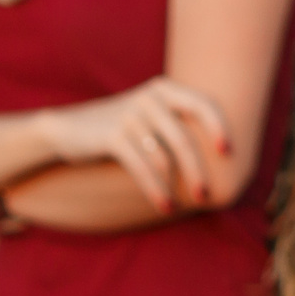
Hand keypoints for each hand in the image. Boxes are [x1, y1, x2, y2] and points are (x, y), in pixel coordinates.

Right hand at [33, 78, 231, 212]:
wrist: (65, 129)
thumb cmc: (119, 128)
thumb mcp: (149, 116)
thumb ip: (176, 123)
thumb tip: (219, 153)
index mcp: (165, 89)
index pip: (203, 103)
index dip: (219, 127)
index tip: (228, 152)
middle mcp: (150, 97)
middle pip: (184, 138)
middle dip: (197, 170)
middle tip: (206, 195)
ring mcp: (130, 114)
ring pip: (163, 158)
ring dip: (173, 187)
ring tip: (178, 206)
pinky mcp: (112, 135)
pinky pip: (142, 167)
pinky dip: (155, 189)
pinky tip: (163, 205)